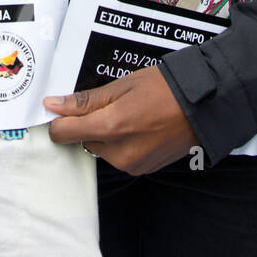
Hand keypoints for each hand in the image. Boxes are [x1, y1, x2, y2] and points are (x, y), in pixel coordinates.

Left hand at [44, 65, 199, 174]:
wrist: (203, 107)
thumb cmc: (165, 89)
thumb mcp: (122, 86)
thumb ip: (85, 101)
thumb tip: (53, 105)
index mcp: (111, 127)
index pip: (63, 133)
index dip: (59, 119)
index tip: (62, 108)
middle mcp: (119, 152)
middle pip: (83, 140)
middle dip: (90, 124)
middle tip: (113, 104)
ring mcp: (132, 164)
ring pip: (101, 149)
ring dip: (107, 134)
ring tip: (131, 114)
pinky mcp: (142, 170)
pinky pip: (119, 156)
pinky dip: (123, 143)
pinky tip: (140, 126)